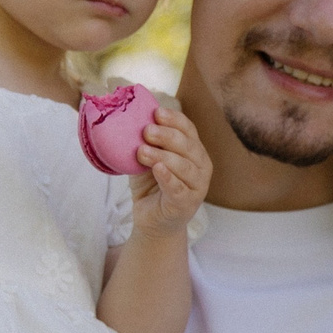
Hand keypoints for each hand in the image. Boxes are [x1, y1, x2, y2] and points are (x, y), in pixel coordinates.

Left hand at [128, 104, 210, 237]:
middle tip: (146, 131)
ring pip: (184, 167)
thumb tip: (131, 116)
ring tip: (141, 151)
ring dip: (163, 156)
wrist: (152, 220)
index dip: (174, 119)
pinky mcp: (187, 204)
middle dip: (167, 136)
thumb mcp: (147, 158)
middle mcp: (201, 166)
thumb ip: (146, 141)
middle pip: (188, 146)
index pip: (189, 129)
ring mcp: (197, 186)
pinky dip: (169, 178)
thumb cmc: (151, 185)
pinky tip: (157, 169)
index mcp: (194, 150)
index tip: (156, 112)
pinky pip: (179, 189)